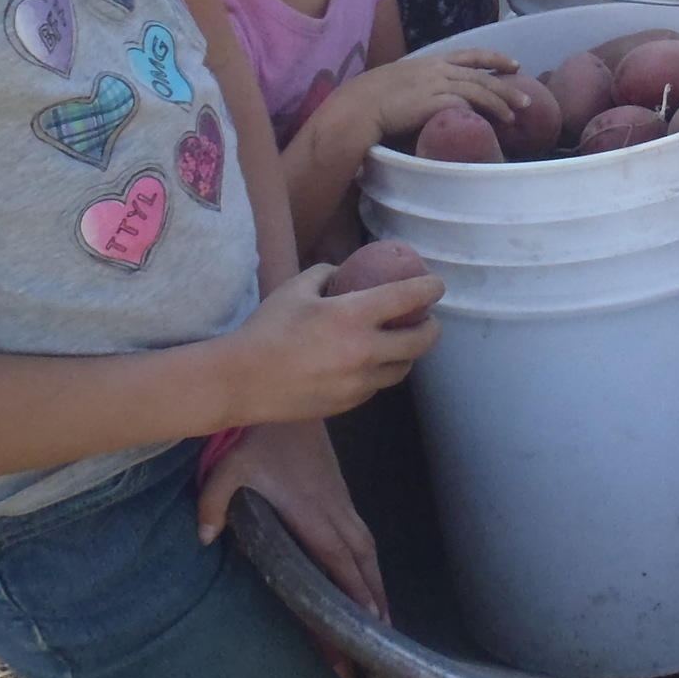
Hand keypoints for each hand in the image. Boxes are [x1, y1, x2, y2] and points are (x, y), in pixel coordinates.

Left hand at [197, 418, 391, 621]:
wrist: (288, 399)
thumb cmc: (256, 438)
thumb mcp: (227, 468)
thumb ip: (213, 503)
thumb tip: (203, 539)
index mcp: (308, 509)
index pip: (336, 554)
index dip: (354, 585)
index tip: (370, 615)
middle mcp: (331, 507)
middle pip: (361, 555)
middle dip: (373, 590)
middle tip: (383, 626)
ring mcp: (339, 497)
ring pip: (365, 542)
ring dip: (375, 575)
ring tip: (382, 608)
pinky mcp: (338, 490)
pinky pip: (359, 529)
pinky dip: (367, 555)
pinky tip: (365, 569)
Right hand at [222, 263, 440, 427]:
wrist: (241, 381)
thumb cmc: (267, 328)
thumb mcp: (296, 288)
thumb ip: (327, 274)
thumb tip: (345, 273)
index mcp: (353, 316)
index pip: (409, 298)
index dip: (430, 288)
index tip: (437, 285)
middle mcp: (365, 351)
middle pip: (421, 342)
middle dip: (432, 328)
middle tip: (428, 320)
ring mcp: (359, 382)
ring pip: (402, 369)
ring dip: (408, 354)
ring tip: (400, 343)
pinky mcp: (348, 404)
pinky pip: (376, 387)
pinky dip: (380, 373)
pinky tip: (369, 364)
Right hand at [323, 50, 526, 142]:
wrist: (359, 106)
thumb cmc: (372, 98)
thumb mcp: (401, 81)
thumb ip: (420, 84)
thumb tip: (429, 95)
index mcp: (430, 61)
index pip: (470, 54)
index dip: (494, 58)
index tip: (514, 63)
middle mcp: (437, 70)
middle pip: (481, 75)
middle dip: (507, 86)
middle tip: (527, 99)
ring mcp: (436, 85)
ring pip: (479, 90)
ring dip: (500, 103)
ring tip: (516, 116)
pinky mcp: (434, 102)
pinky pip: (465, 104)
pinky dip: (482, 112)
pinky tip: (493, 123)